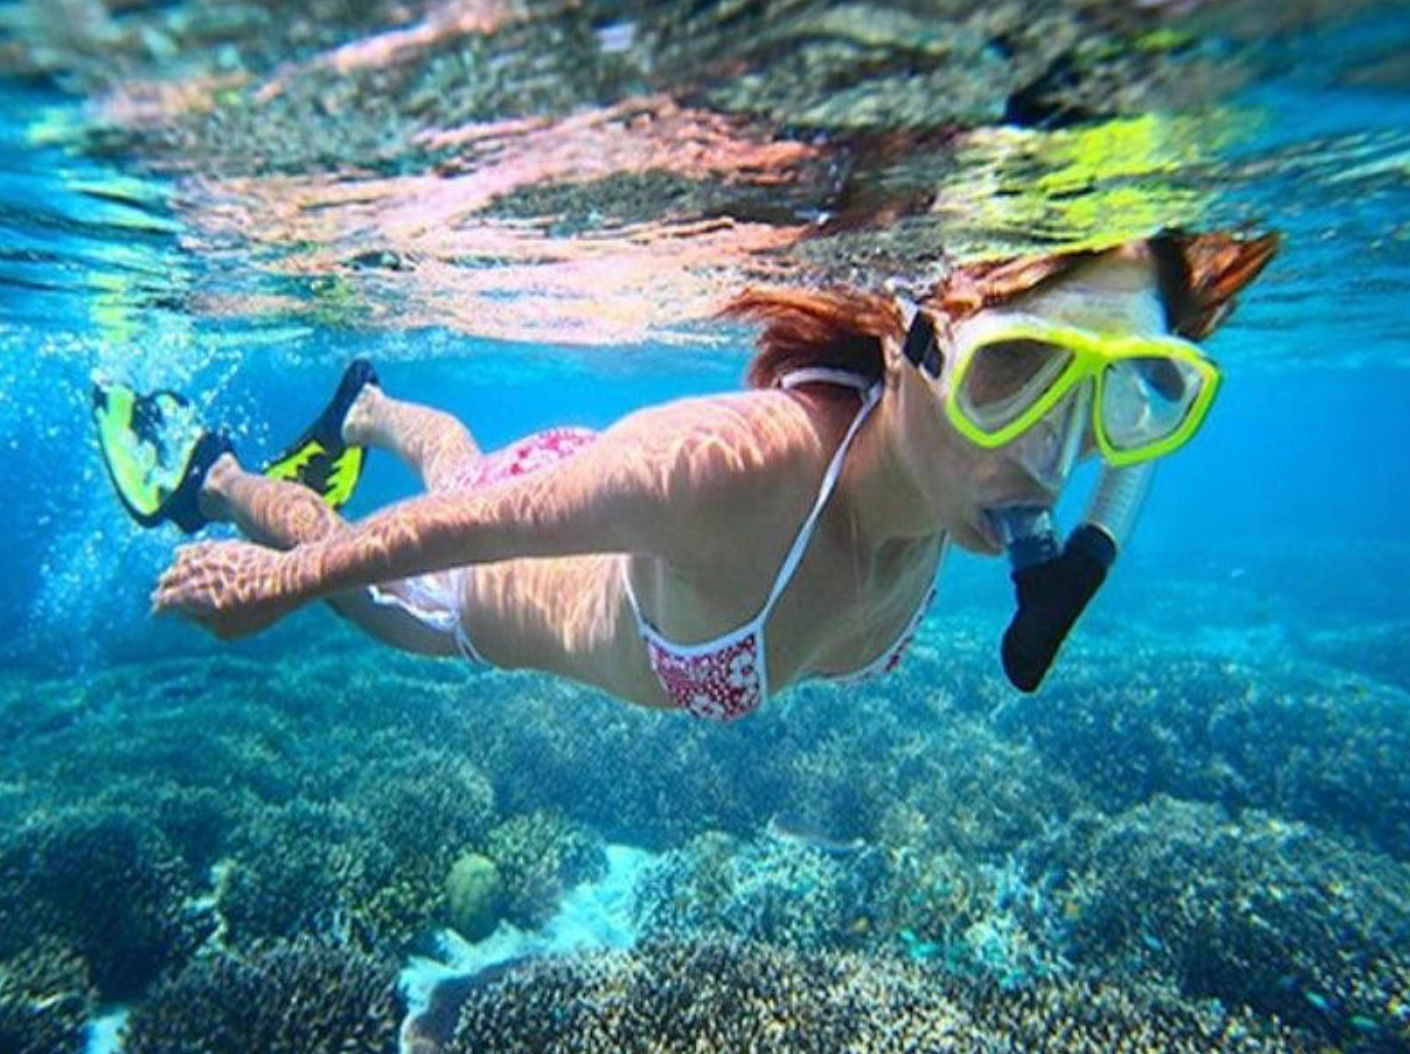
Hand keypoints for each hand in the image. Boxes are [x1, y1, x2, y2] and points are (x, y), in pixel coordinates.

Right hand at [151, 540, 300, 638]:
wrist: (287, 577)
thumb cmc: (260, 609)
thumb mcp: (228, 629)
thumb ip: (202, 623)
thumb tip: (187, 614)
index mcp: (190, 596)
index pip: (164, 602)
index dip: (159, 611)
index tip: (158, 615)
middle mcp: (193, 573)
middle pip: (168, 581)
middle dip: (163, 591)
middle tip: (160, 599)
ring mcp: (207, 557)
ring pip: (178, 563)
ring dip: (172, 572)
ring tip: (169, 578)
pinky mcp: (222, 546)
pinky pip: (194, 549)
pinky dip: (185, 554)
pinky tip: (183, 556)